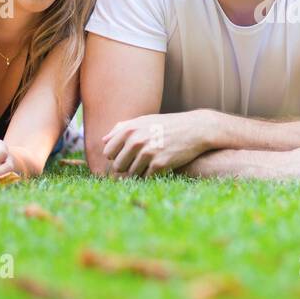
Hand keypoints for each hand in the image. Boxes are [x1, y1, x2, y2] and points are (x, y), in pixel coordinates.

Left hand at [102, 111, 216, 176]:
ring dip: (139, 173)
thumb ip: (122, 128)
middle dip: (126, 167)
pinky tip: (159, 168)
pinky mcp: (159, 164)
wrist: (195, 129)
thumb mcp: (144, 121)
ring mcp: (148, 153)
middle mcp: (136, 140)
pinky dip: (150, 176)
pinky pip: (146, 178)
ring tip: (150, 165)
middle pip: (118, 166)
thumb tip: (104, 140)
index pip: (108, 152)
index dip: (116, 156)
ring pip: (131, 174)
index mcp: (129, 129)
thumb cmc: (168, 125)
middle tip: (139, 163)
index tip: (126, 155)